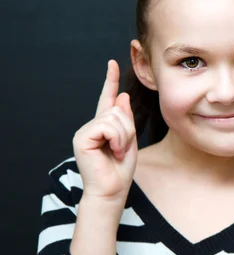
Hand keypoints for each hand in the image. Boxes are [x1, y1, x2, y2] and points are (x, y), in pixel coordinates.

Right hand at [73, 60, 137, 200]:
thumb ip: (126, 119)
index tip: (112, 63)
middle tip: (123, 148)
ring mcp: (85, 131)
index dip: (110, 80)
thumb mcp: (129, 140)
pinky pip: (108, 126)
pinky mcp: (82, 138)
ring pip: (114, 117)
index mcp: (104, 126)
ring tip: (117, 151)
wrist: (111, 191)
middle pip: (118, 110)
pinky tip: (112, 151)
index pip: (107, 98)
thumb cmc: (121, 170)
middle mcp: (92, 126)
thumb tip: (123, 95)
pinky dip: (117, 139)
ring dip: (124, 136)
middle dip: (129, 129)